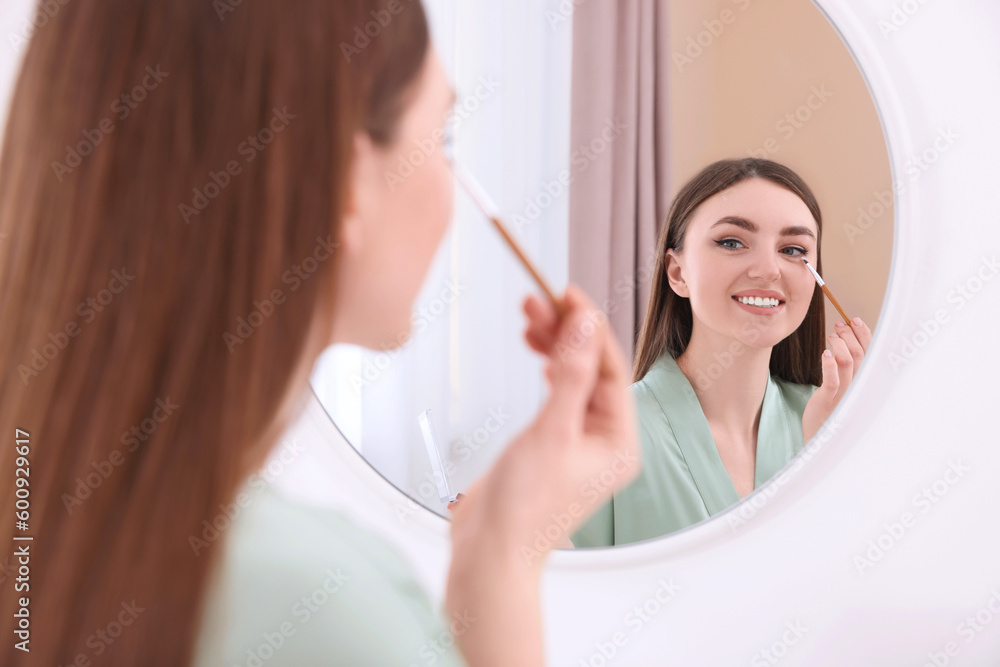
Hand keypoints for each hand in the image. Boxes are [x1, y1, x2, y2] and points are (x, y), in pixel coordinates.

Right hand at [447, 285, 638, 567]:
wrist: (491, 551)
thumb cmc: (525, 509)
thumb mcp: (552, 432)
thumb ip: (570, 376)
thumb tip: (584, 328)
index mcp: (618, 440)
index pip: (610, 367)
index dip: (589, 327)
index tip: (567, 295)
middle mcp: (603, 439)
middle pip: (590, 368)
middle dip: (566, 332)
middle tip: (539, 302)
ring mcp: (577, 441)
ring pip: (572, 377)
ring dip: (553, 346)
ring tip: (529, 318)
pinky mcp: (552, 443)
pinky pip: (557, 393)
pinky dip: (547, 369)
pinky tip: (540, 355)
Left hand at [802, 317, 872, 442]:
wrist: (822, 436)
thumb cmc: (832, 408)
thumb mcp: (843, 386)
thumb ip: (847, 366)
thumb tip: (846, 339)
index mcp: (864, 381)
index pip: (871, 353)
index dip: (864, 334)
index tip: (854, 320)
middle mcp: (859, 386)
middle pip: (860, 354)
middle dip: (850, 335)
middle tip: (839, 325)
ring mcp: (845, 394)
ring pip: (847, 362)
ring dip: (839, 344)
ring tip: (830, 337)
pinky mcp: (829, 400)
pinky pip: (832, 380)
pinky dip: (829, 363)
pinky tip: (824, 353)